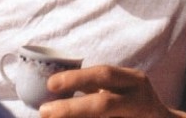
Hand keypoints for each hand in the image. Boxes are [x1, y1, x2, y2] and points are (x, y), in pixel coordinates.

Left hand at [39, 65, 172, 117]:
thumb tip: (55, 85)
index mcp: (134, 81)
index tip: (50, 84)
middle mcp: (141, 100)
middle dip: (71, 108)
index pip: (103, 75)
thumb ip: (94, 86)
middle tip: (45, 111)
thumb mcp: (120, 88)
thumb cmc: (133, 103)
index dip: (76, 78)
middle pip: (103, 104)